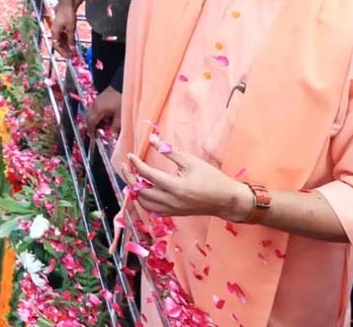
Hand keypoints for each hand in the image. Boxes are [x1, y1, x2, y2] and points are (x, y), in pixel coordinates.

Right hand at [51, 0, 77, 57]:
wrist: (67, 3)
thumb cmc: (68, 14)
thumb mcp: (71, 28)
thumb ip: (71, 39)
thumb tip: (72, 49)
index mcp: (54, 32)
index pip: (57, 46)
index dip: (62, 52)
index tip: (69, 57)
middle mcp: (55, 31)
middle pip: (59, 44)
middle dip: (65, 50)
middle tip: (72, 56)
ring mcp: (58, 29)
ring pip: (61, 40)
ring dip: (67, 46)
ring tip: (73, 51)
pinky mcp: (62, 26)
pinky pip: (64, 36)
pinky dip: (68, 40)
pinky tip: (73, 43)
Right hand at [84, 86, 121, 139]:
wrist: (123, 86)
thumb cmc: (122, 99)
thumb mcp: (120, 115)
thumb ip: (115, 127)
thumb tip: (112, 136)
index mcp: (98, 109)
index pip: (91, 122)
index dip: (91, 130)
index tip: (93, 137)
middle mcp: (95, 105)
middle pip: (88, 117)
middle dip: (90, 125)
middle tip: (94, 132)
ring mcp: (97, 100)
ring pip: (90, 112)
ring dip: (93, 119)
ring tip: (98, 125)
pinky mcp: (100, 97)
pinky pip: (94, 108)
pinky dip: (96, 114)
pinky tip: (102, 117)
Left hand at [125, 150, 249, 221]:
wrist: (226, 200)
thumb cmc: (211, 178)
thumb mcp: (191, 161)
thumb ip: (169, 151)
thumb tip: (152, 140)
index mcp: (176, 187)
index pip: (148, 175)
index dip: (136, 164)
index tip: (130, 155)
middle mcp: (171, 201)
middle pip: (141, 192)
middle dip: (130, 178)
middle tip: (126, 166)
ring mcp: (172, 210)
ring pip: (144, 203)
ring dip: (135, 190)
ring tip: (133, 177)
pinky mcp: (174, 214)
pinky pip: (152, 209)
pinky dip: (144, 200)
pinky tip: (144, 189)